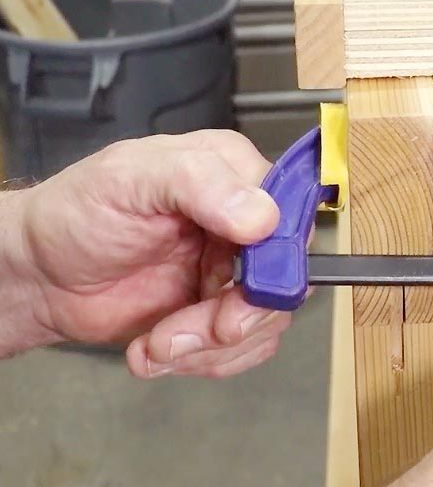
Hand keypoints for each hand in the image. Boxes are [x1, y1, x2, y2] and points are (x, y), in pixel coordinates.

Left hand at [0, 130, 287, 378]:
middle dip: (238, 316)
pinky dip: (202, 361)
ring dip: (211, 347)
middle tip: (188, 332)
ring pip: (266, 321)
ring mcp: (232, 269)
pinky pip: (243, 348)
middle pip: (283, 276)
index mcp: (232, 172)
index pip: (290, 212)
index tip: (240, 288)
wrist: (41, 276)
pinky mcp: (216, 312)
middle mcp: (242, 220)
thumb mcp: (132, 180)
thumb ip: (199, 184)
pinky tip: (155, 349)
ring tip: (157, 344)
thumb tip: (263, 218)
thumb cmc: (79, 212)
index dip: (276, 257)